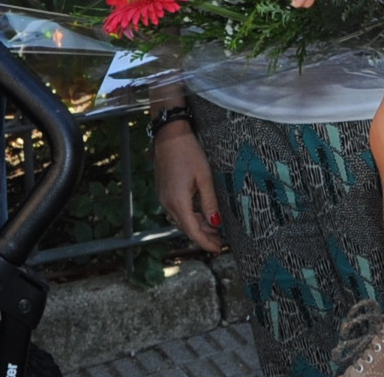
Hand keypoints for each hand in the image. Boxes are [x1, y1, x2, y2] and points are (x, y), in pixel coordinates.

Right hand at [154, 124, 224, 251]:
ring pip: (181, 219)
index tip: (218, 249)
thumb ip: (209, 202)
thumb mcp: (204, 177)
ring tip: (214, 228)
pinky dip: (189, 215)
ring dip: (196, 225)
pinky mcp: (163, 191)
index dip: (205, 242)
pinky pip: (176, 210)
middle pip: (186, 227)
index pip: (192, 231)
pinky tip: (200, 213)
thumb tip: (215, 224)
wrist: (169, 135)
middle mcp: (167, 203)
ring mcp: (163, 197)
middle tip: (220, 240)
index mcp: (178, 201)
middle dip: (203, 236)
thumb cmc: (188, 152)